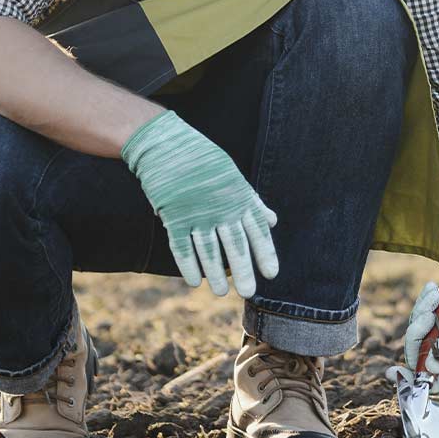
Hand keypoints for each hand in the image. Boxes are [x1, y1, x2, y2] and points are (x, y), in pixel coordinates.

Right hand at [122, 110, 278, 296]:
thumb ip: (251, 201)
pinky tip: (194, 281)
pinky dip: (188, 265)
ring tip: (222, 292)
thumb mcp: (233, 176)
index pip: (257, 230)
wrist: (166, 144)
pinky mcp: (173, 215)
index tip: (272, 274)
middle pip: (235, 245)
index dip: (266, 253)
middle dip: (243, 270)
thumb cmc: (203, 161)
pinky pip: (182, 246)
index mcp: (238, 196)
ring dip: (216, 273)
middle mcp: (220, 207)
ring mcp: (196, 212)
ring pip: (209, 250)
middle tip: (248, 293)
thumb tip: (271, 220)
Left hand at [403, 258, 438, 392]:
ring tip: (436, 296)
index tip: (392, 373)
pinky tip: (433, 291)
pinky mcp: (434, 325)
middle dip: (418, 332)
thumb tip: (431, 368)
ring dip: (422, 312)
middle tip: (428, 315)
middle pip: (417, 355)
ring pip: (415, 335)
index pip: (433, 382)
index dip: (413, 381)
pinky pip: (417, 319)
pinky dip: (422, 304)